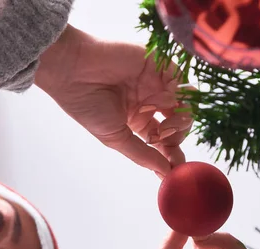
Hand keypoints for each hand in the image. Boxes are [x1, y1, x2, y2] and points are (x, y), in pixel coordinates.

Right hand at [35, 25, 192, 177]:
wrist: (72, 71)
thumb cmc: (87, 106)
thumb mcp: (116, 138)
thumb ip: (143, 155)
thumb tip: (166, 173)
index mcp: (139, 120)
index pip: (165, 141)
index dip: (173, 154)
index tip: (174, 167)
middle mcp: (150, 102)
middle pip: (180, 124)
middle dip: (178, 137)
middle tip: (165, 140)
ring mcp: (156, 83)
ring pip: (187, 104)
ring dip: (180, 119)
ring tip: (163, 123)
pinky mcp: (159, 65)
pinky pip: (182, 82)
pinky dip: (179, 96)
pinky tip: (161, 101)